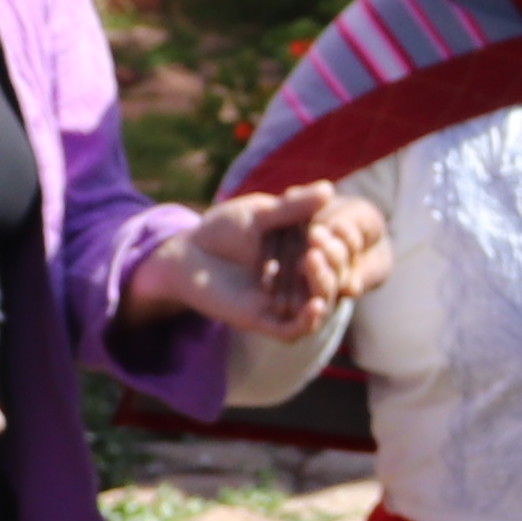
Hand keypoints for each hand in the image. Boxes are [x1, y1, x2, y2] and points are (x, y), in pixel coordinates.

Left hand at [151, 185, 383, 339]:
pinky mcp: (263, 320)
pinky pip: (294, 330)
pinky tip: (316, 305)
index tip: (325, 230)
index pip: (332, 253)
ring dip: (324, 288)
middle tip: (318, 249)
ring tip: (313, 264)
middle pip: (330, 281)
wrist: (185, 254)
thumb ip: (292, 208)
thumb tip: (329, 189)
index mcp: (302, 252)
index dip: (336, 245)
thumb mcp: (258, 214)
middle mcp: (297, 280)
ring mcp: (282, 301)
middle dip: (333, 266)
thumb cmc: (220, 230)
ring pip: (319, 305)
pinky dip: (310, 320)